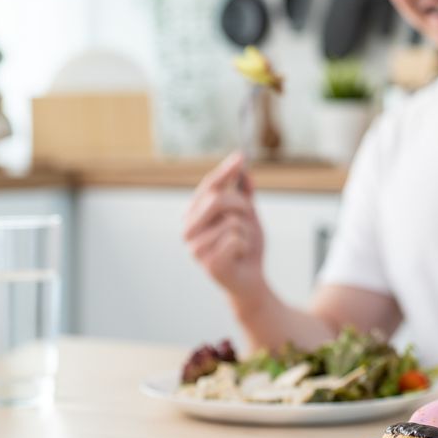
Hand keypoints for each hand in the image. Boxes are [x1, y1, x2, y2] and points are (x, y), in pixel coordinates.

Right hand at [183, 153, 267, 308]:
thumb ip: (244, 193)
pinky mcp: (209, 264)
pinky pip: (237, 239)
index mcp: (192, 215)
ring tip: (241, 244)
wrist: (250, 281)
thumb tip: (244, 170)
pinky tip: (240, 257)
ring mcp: (195, 248)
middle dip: (241, 206)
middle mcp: (188, 230)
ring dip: (246, 231)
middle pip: (218, 199)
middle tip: (248, 217)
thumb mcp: (247, 215)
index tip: (241, 156)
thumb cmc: (245, 246)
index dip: (225, 171)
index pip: (208, 186)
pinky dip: (246, 246)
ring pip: (232, 221)